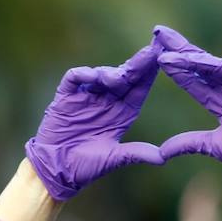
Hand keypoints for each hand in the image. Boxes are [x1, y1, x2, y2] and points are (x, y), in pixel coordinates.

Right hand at [24, 42, 164, 200]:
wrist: (56, 171)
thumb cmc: (85, 167)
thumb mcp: (114, 158)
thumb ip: (136, 153)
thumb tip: (163, 158)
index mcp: (122, 113)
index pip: (140, 88)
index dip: (151, 73)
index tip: (165, 56)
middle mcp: (107, 101)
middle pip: (125, 76)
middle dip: (139, 62)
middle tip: (152, 50)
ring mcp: (86, 97)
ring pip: (102, 74)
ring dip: (112, 73)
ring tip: (118, 78)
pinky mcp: (66, 97)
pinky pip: (74, 78)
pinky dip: (83, 74)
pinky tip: (93, 76)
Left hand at [154, 26, 221, 176]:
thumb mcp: (210, 146)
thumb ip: (186, 144)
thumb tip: (161, 153)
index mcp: (217, 102)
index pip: (191, 80)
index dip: (174, 68)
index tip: (156, 56)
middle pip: (196, 64)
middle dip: (177, 49)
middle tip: (157, 32)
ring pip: (208, 63)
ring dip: (187, 52)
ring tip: (166, 43)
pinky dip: (207, 63)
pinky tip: (188, 57)